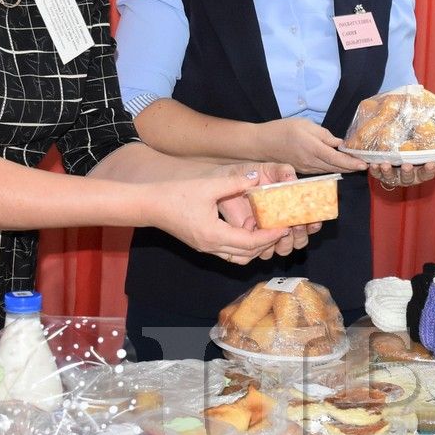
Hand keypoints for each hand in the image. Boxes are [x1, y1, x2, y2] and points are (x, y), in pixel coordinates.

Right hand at [145, 173, 289, 263]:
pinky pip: (229, 253)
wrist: (149, 206)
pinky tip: (249, 230)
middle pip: (247, 254)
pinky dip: (243, 246)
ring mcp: (206, 248)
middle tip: (282, 229)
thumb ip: (234, 183)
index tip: (285, 227)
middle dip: (267, 243)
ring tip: (268, 231)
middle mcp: (212, 247)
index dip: (270, 236)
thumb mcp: (208, 186)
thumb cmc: (175, 194)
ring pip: (238, 257)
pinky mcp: (203, 244)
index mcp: (214, 235)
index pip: (250, 243)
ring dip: (255, 248)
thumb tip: (257, 177)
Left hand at [213, 162, 318, 257]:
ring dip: (284, 243)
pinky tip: (255, 224)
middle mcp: (285, 224)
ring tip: (278, 228)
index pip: (312, 223)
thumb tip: (293, 180)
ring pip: (285, 249)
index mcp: (294, 208)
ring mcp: (270, 233)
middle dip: (300, 235)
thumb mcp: (271, 170)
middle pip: (301, 240)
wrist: (231, 181)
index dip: (314, 224)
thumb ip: (284, 172)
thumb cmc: (253, 174)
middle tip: (296, 224)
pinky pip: (264, 252)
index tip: (312, 220)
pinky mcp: (254, 239)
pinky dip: (263, 243)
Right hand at [257, 118, 368, 174]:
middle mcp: (312, 162)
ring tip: (357, 165)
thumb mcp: (305, 125)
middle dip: (352, 167)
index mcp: (313, 149)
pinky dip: (333, 168)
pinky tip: (340, 164)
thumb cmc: (282, 130)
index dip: (352, 162)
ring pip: (331, 170)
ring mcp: (308, 169)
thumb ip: (324, 135)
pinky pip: (323, 170)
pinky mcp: (304, 170)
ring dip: (344, 168)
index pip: (337, 158)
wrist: (262, 144)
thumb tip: (339, 143)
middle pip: (337, 167)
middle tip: (367, 164)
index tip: (365, 164)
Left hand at [370, 159, 434, 189]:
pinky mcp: (381, 175)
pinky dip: (374, 170)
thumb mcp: (426, 156)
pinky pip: (377, 174)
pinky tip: (372, 164)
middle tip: (407, 165)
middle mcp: (407, 178)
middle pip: (408, 178)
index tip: (431, 162)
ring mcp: (394, 177)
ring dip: (388, 172)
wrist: (396, 154)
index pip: (427, 174)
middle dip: (407, 172)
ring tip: (385, 164)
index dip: (429, 170)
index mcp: (420, 173)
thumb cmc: (414, 154)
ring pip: (391, 178)